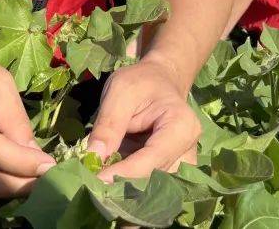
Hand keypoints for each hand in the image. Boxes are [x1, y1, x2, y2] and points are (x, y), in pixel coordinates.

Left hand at [86, 56, 201, 182]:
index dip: (123, 174)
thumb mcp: (120, 90)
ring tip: (98, 192)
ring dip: (126, 196)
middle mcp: (187, 153)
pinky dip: (129, 193)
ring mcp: (182, 167)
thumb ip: (108, 123)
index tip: (94, 181)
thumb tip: (92, 157)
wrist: (160, 82)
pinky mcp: (171, 175)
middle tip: (91, 189)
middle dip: (123, 189)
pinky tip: (108, 189)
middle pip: (155, 182)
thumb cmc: (141, 82)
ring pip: (153, 193)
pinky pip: (150, 191)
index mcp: (182, 127)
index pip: (152, 160)